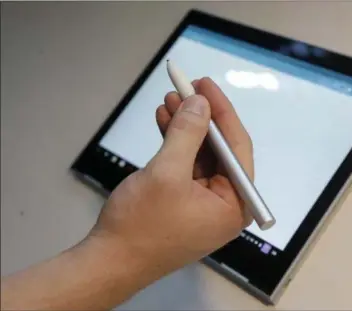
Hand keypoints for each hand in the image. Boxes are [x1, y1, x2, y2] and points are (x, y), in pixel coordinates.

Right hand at [89, 77, 253, 282]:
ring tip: (169, 100)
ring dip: (185, 127)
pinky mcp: (186, 202)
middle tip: (185, 87)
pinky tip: (163, 121)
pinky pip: (186, 166)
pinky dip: (175, 144)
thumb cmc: (141, 223)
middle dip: (200, 117)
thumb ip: (187, 134)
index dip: (222, 111)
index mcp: (235, 204)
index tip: (205, 84)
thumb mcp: (166, 172)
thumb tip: (201, 102)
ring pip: (201, 154)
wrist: (109, 261)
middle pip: (219, 149)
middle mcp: (226, 204)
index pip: (237, 148)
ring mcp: (205, 204)